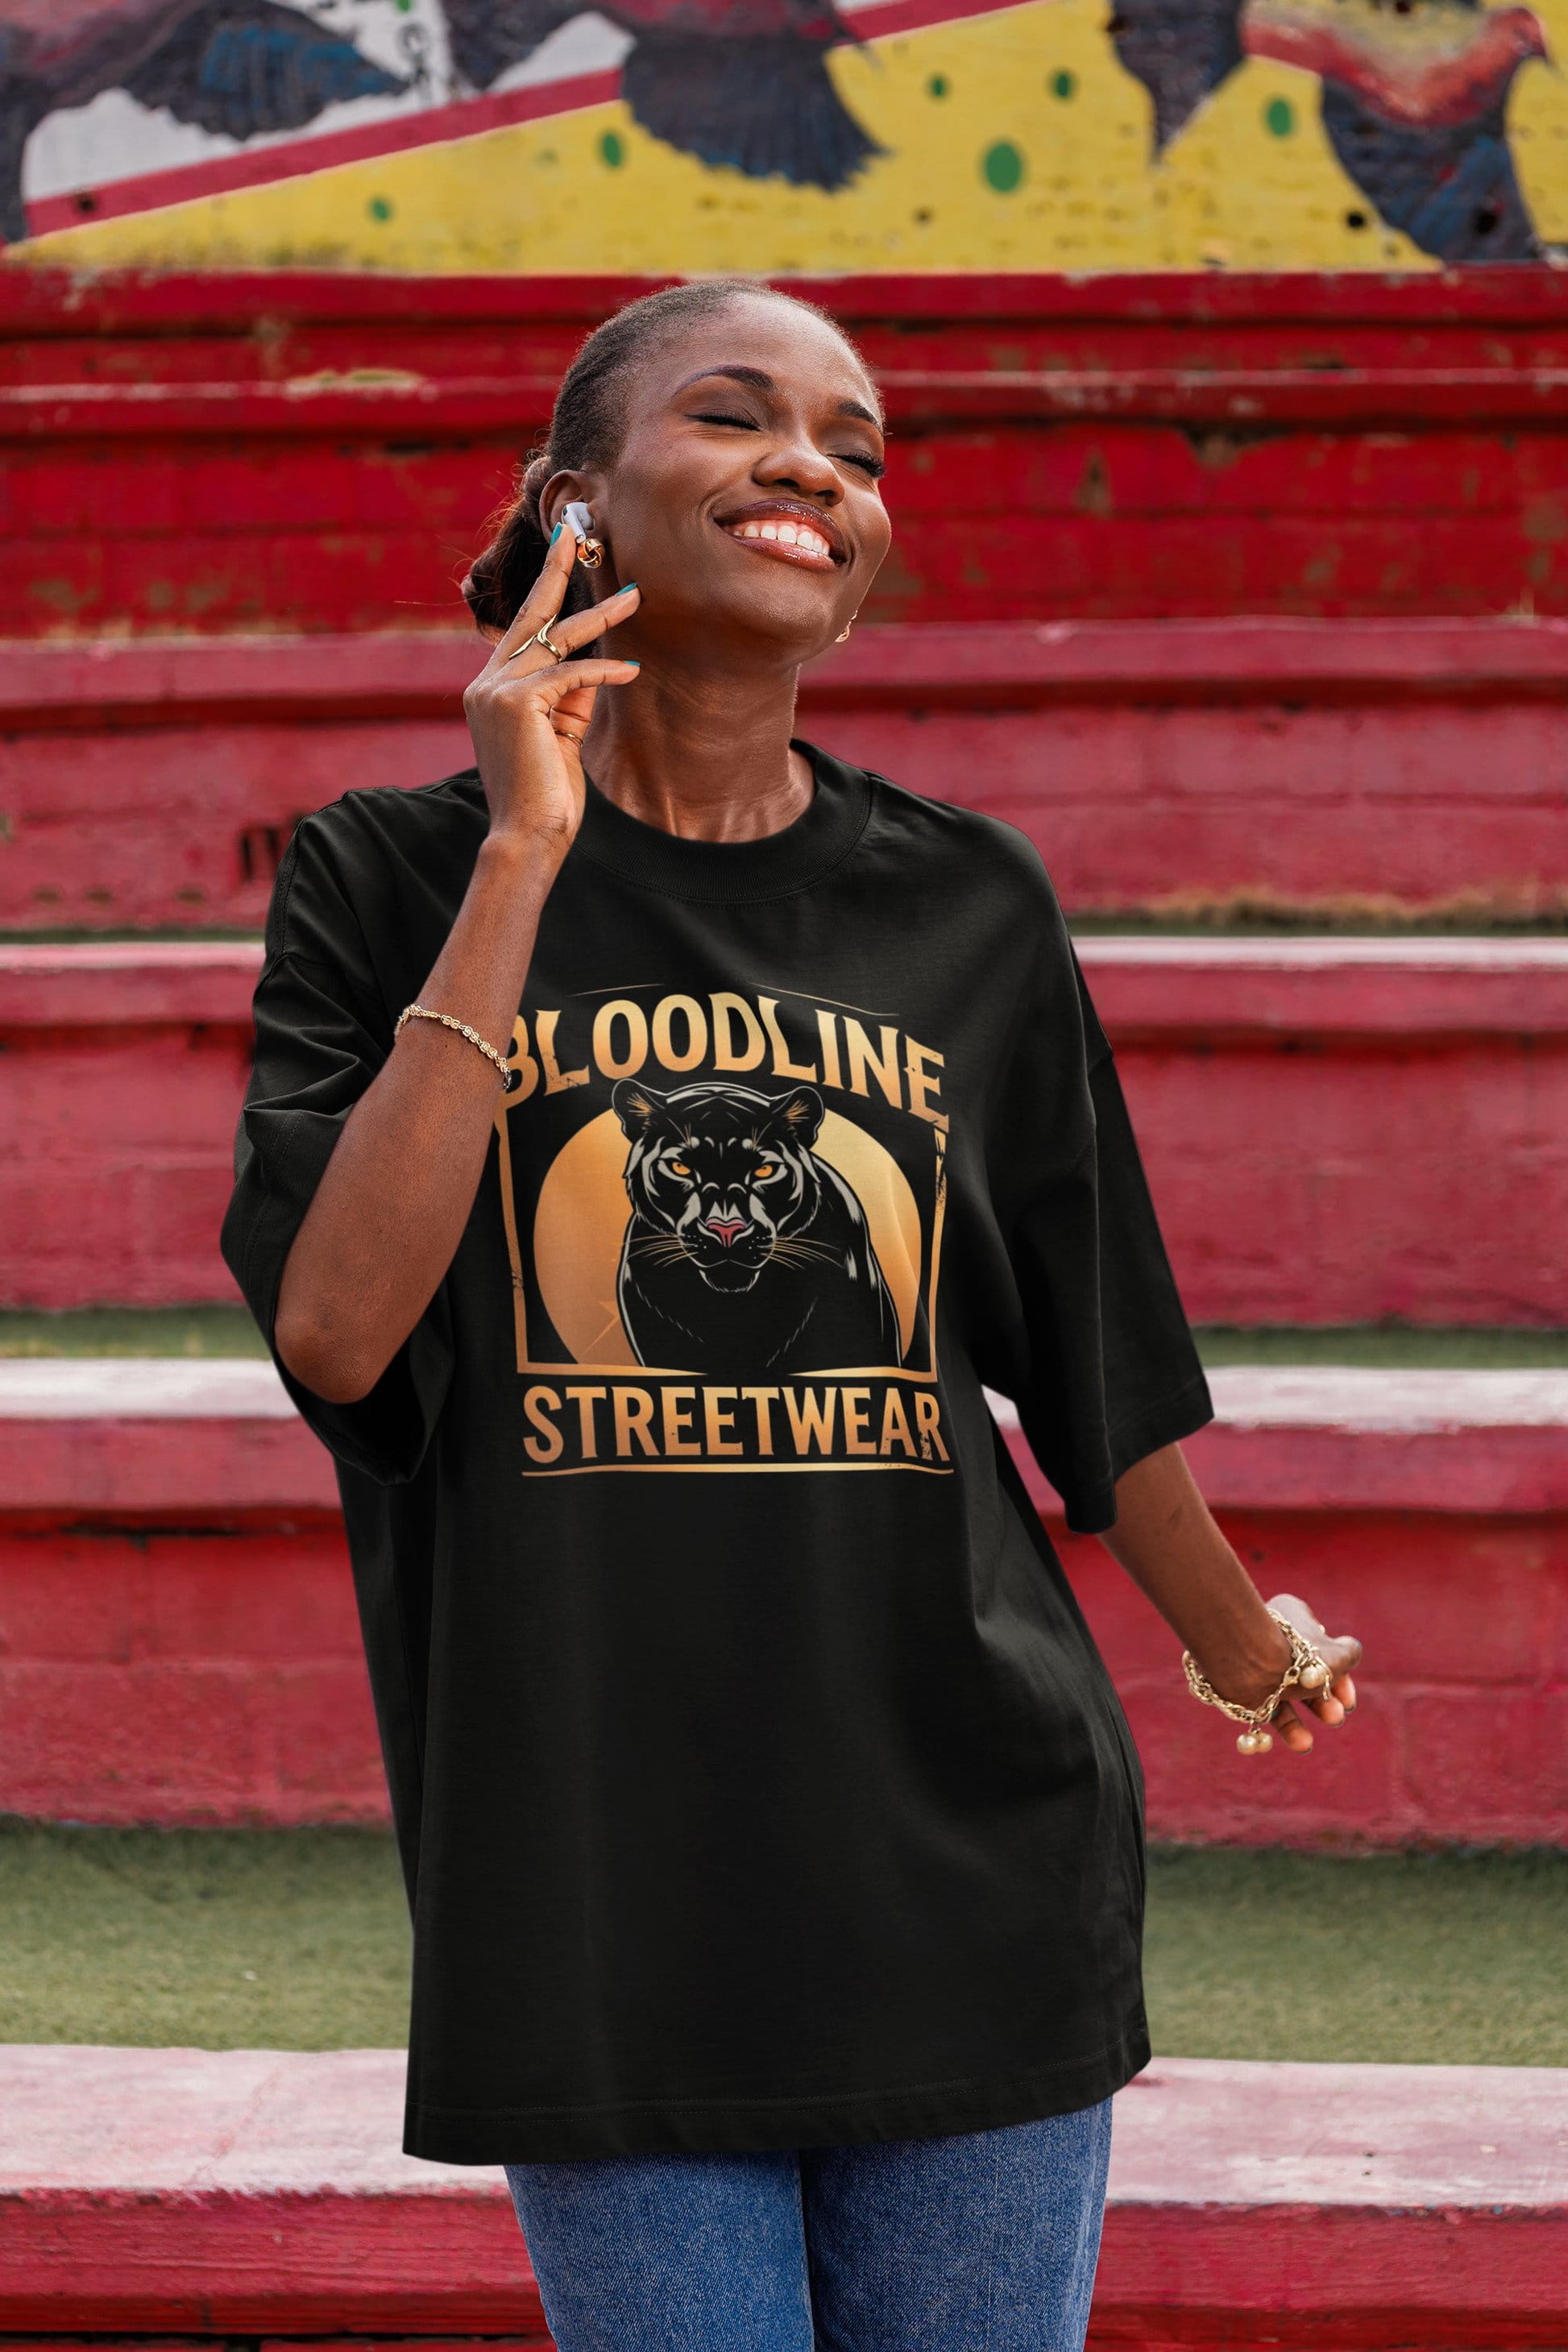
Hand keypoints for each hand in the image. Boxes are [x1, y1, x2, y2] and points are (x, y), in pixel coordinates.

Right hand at [463, 525, 639, 855]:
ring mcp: (495, 690)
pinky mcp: (516, 702)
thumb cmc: (547, 795)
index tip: (568, 556)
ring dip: (601, 616)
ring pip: (555, 638)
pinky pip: (570, 674)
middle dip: (557, 569)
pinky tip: (631, 671)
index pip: (525, 632)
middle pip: (530, 615)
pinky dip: (603, 672)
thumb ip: (574, 696)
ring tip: (636, 597)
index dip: (548, 593)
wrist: (528, 837)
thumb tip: (601, 661)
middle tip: (580, 532)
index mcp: (491, 689)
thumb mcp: (564, 735)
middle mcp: (486, 683)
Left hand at [1261, 1591, 1361, 1753]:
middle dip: (1322, 1703)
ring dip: (1297, 1722)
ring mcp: (1256, 1662)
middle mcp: (1273, 1638)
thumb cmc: (1299, 1657)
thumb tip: (1350, 1649)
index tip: (1348, 1702)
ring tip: (1305, 1743)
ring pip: (1283, 1694)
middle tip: (1335, 1719)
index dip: (1341, 1680)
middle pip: (1304, 1676)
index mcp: (1293, 1618)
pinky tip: (1293, 1741)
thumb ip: (1350, 1653)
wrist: (1248, 1665)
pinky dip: (1279, 1724)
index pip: (1323, 1650)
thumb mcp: (1339, 1655)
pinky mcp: (1240, 1683)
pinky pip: (1263, 1706)